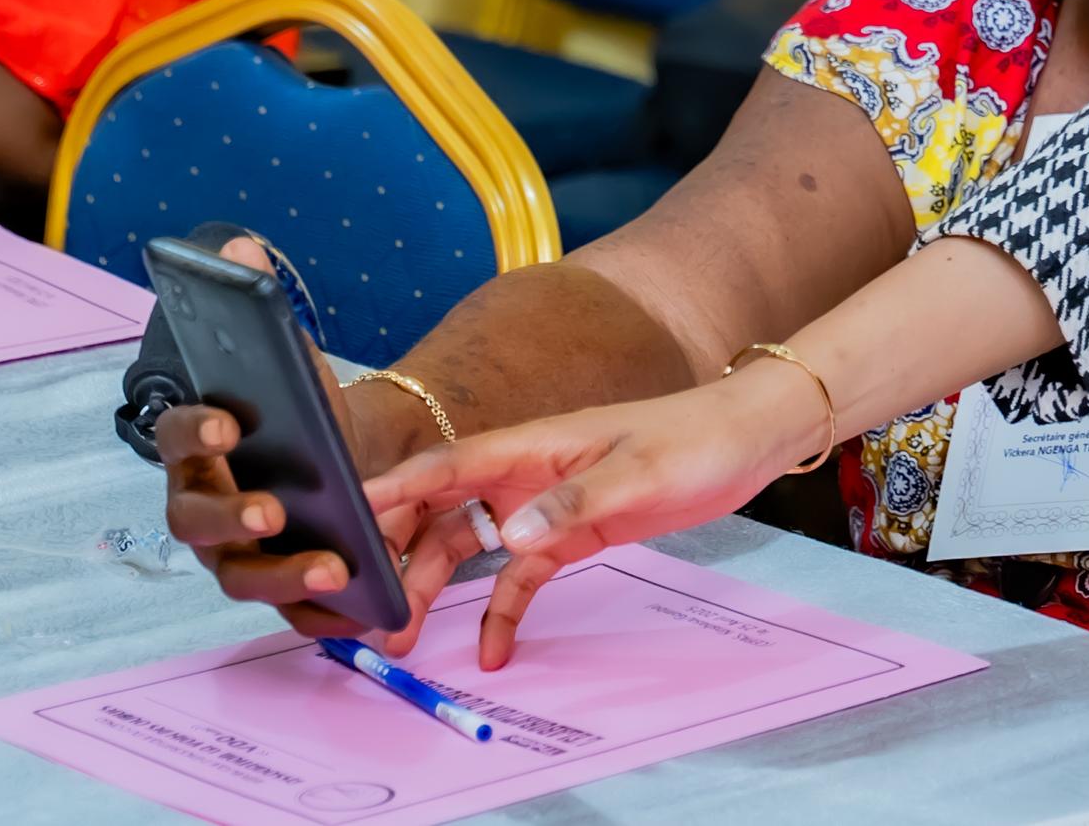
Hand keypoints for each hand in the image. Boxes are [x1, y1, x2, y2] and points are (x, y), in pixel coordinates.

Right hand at [158, 239, 476, 646]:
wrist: (342, 455)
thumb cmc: (299, 408)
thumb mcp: (288, 357)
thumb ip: (257, 307)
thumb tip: (235, 247)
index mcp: (196, 449)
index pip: (175, 438)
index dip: (195, 429)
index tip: (229, 419)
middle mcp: (203, 509)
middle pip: (197, 524)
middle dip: (234, 517)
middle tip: (274, 507)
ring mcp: (236, 557)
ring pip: (244, 579)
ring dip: (286, 575)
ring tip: (339, 566)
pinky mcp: (280, 592)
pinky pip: (293, 617)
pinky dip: (325, 620)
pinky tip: (365, 612)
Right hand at [364, 364, 823, 670]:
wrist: (746, 441)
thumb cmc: (694, 439)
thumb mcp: (637, 473)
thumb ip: (571, 504)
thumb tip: (507, 537)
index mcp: (531, 443)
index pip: (445, 466)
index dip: (390, 490)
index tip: (343, 516)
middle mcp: (525, 471)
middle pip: (440, 510)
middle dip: (397, 552)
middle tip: (366, 605)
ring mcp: (544, 502)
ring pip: (468, 545)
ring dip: (434, 585)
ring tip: (403, 636)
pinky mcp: (569, 531)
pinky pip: (517, 575)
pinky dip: (499, 609)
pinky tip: (492, 649)